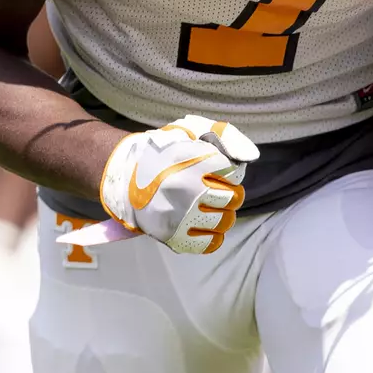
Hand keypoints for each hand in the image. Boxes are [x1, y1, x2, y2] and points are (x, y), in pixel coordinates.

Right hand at [97, 116, 257, 253]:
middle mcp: (191, 189)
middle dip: (227, 191)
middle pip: (234, 198)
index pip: (235, 172)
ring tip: (206, 205)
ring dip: (221, 213)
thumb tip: (249, 157)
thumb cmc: (162, 151)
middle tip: (210, 187)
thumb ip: (224, 135)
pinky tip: (204, 225)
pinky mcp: (175, 235)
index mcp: (195, 161)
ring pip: (225, 221)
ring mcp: (183, 215)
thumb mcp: (191, 130)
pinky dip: (212, 235)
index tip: (214, 169)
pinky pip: (210, 243)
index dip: (228, 171)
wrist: (123, 174)